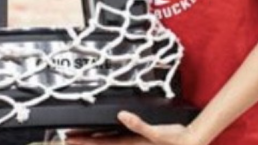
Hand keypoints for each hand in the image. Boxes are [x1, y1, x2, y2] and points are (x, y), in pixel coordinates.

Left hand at [66, 112, 198, 144]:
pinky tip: (109, 130)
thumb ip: (138, 125)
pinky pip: (122, 137)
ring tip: (80, 136)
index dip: (84, 140)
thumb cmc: (174, 138)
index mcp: (128, 143)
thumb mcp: (156, 132)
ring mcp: (134, 142)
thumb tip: (122, 116)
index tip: (69, 138)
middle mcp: (128, 143)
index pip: (101, 143)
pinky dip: (112, 136)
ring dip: (94, 139)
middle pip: (101, 143)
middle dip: (84, 140)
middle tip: (68, 138)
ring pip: (109, 142)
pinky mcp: (140, 139)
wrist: (189, 141)